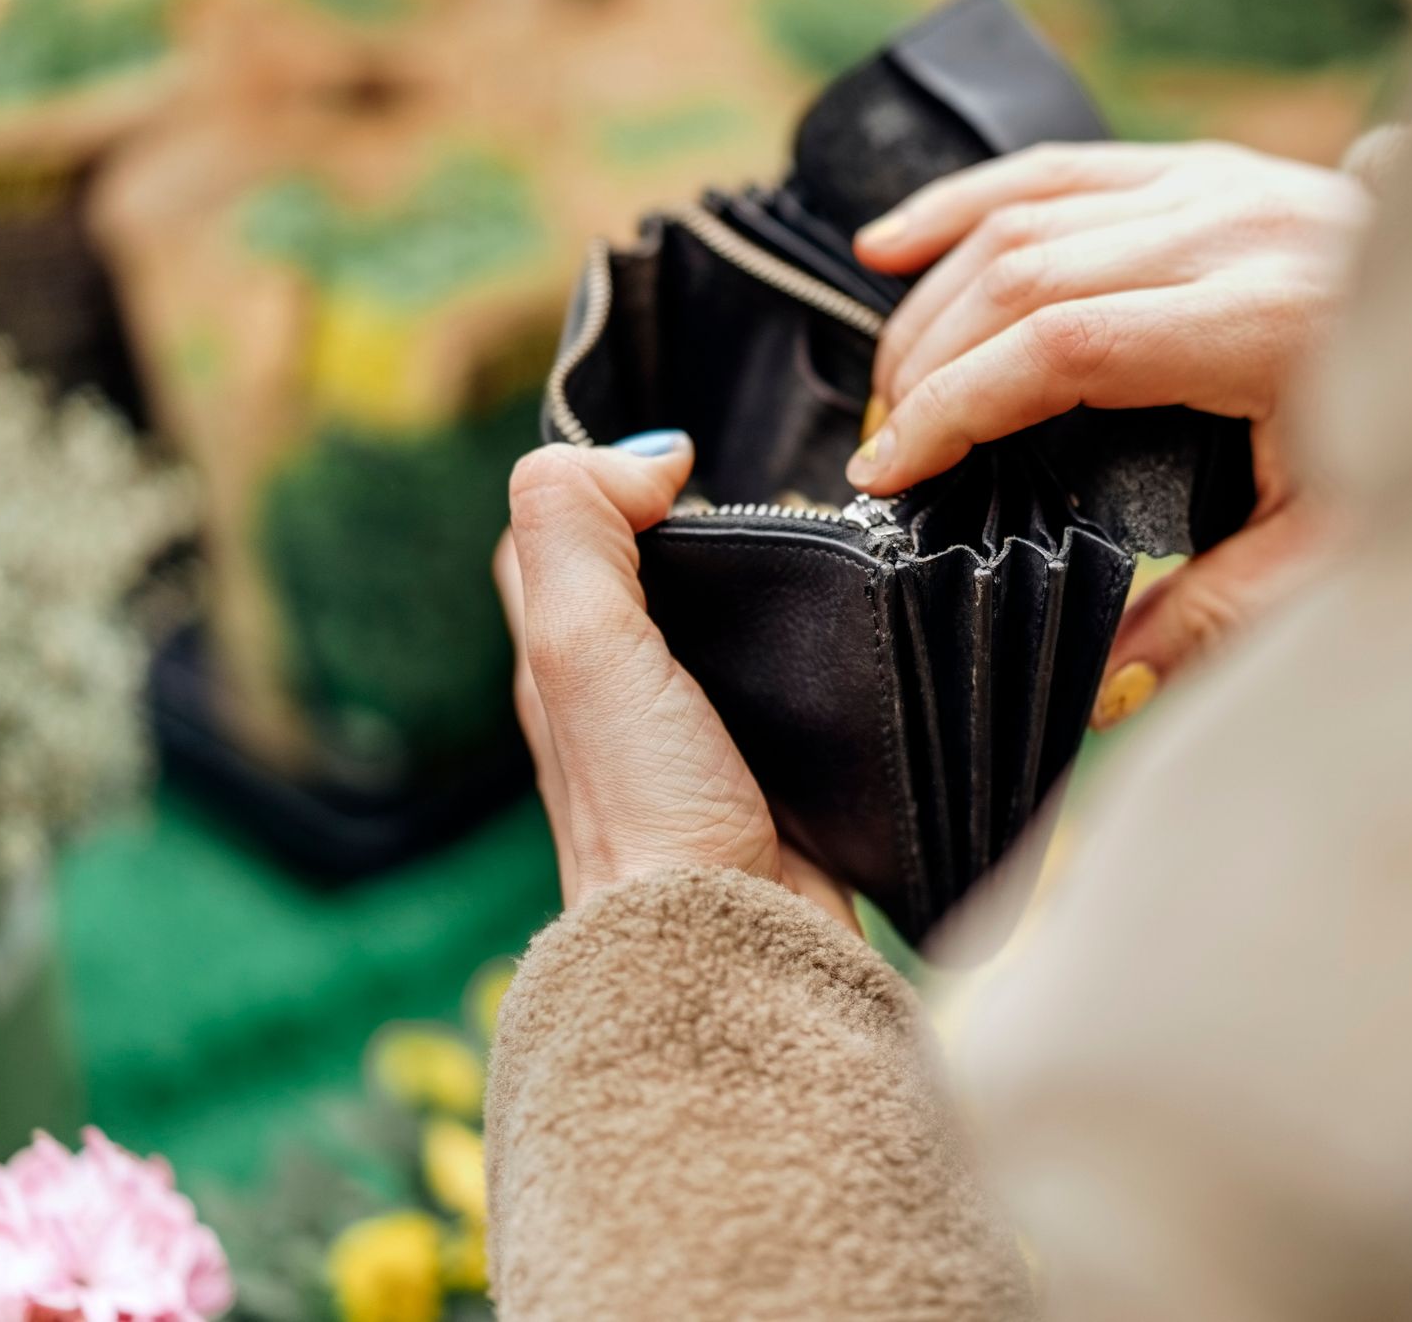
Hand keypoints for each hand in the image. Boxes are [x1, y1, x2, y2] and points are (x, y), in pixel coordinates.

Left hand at [495, 435, 859, 930]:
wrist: (735, 954)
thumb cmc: (648, 813)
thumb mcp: (581, 643)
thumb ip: (579, 526)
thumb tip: (649, 456)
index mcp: (561, 662)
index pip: (562, 532)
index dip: (608, 477)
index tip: (690, 461)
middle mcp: (623, 697)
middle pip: (654, 572)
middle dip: (705, 524)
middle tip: (773, 498)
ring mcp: (704, 737)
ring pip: (732, 624)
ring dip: (773, 586)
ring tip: (825, 553)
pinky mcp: (780, 774)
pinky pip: (795, 683)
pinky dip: (818, 648)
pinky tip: (849, 634)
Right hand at [846, 141, 1371, 725]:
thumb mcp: (1336, 550)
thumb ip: (1215, 617)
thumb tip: (1102, 688)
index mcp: (1259, 319)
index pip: (1058, 348)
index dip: (954, 407)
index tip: (890, 472)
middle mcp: (1231, 230)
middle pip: (1022, 276)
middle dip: (927, 366)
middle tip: (888, 455)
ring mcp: (1215, 184)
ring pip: (1023, 218)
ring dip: (935, 299)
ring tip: (889, 390)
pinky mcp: (1205, 170)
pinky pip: (1056, 171)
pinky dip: (963, 204)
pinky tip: (891, 244)